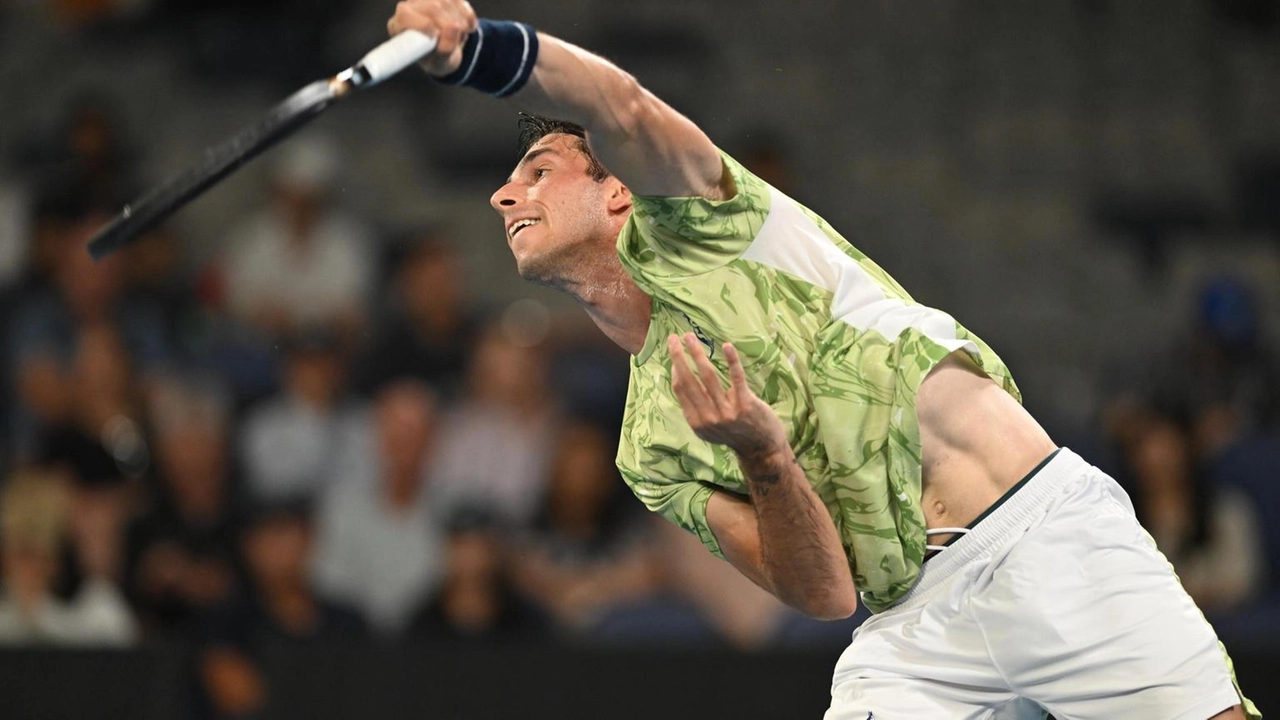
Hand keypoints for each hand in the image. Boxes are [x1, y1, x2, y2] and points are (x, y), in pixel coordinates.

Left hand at [387, 0, 478, 76]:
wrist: (446, 51)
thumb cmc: (435, 58)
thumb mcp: (438, 62)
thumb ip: (444, 49)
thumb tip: (455, 28)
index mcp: (399, 25)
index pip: (405, 16)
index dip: (423, 24)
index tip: (436, 35)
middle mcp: (411, 8)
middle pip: (432, 8)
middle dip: (449, 25)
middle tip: (458, 40)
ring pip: (448, 3)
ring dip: (461, 24)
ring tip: (460, 38)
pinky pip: (459, 2)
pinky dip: (468, 17)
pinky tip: (466, 29)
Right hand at [668, 334, 788, 459]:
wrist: (761, 448)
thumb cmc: (734, 433)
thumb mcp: (709, 428)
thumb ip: (697, 408)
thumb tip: (683, 379)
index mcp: (697, 422)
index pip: (681, 390)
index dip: (675, 369)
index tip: (674, 353)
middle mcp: (709, 417)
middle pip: (689, 380)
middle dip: (679, 357)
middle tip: (673, 338)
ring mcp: (727, 411)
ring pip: (708, 376)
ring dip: (697, 353)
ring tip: (690, 337)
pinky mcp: (746, 404)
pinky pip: (736, 377)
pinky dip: (732, 360)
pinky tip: (727, 346)